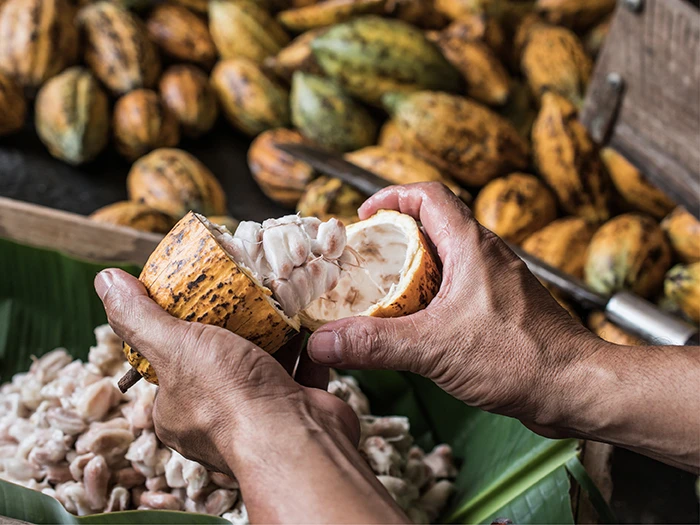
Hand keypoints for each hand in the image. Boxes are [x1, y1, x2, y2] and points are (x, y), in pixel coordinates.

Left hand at [95, 270, 408, 522]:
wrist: (298, 440)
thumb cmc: (229, 398)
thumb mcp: (174, 348)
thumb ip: (140, 317)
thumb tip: (106, 281)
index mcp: (175, 412)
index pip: (167, 365)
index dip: (176, 330)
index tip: (191, 299)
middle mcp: (215, 418)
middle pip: (217, 361)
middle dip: (228, 329)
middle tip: (237, 293)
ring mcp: (260, 414)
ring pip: (260, 365)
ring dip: (268, 335)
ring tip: (271, 299)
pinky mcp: (297, 407)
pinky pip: (298, 369)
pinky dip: (302, 346)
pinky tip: (302, 321)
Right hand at [307, 182, 598, 430]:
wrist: (577, 388)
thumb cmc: (523, 358)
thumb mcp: (435, 348)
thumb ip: (376, 343)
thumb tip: (325, 340)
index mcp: (472, 246)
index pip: (428, 195)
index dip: (391, 197)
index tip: (363, 217)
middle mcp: (485, 256)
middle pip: (432, 226)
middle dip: (393, 240)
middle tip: (363, 262)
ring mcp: (494, 282)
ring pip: (444, 260)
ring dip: (410, 271)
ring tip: (380, 295)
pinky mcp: (499, 308)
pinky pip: (455, 289)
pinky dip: (429, 298)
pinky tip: (414, 325)